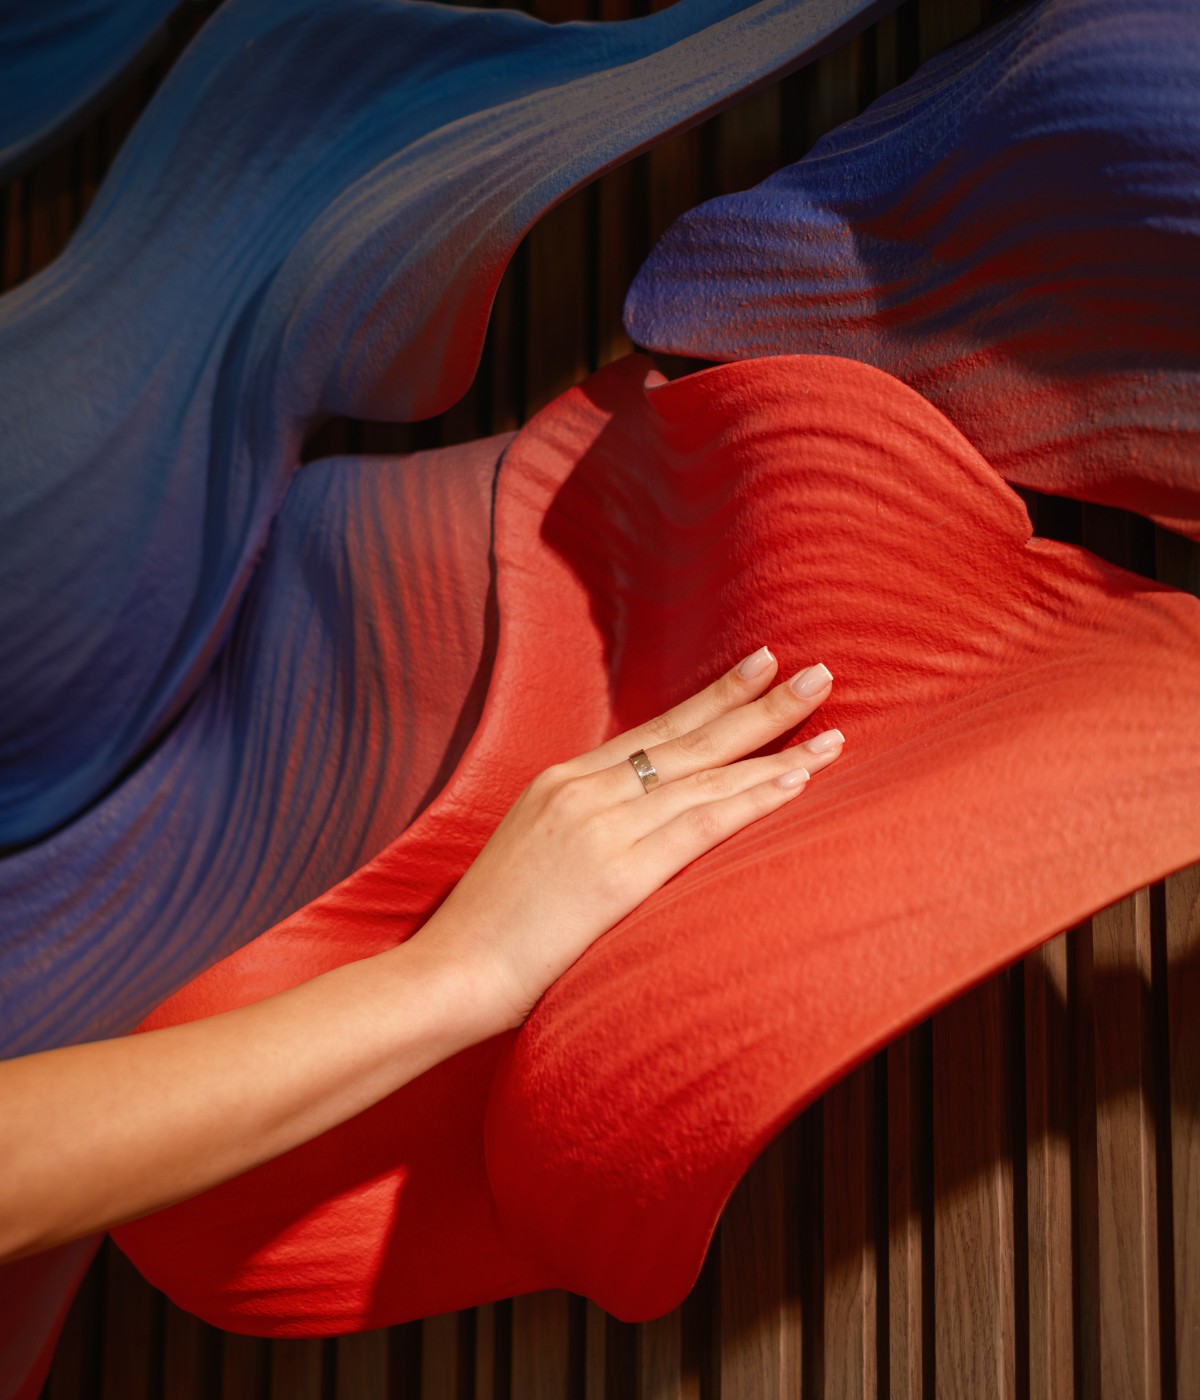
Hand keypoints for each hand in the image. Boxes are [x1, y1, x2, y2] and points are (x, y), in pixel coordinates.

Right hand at [417, 646, 842, 1031]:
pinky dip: (752, 799)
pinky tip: (796, 782)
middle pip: (689, 737)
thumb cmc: (489, 929)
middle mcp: (583, 789)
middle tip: (817, 673)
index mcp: (560, 781)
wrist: (449, 973)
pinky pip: (700, 824)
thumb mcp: (530, 852)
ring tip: (830, 727)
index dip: (712, 699)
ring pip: (705, 776)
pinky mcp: (617, 871)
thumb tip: (628, 827)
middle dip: (757, 703)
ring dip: (774, 750)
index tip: (757, 668)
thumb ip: (579, 827)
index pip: (655, 731)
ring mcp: (600, 825)